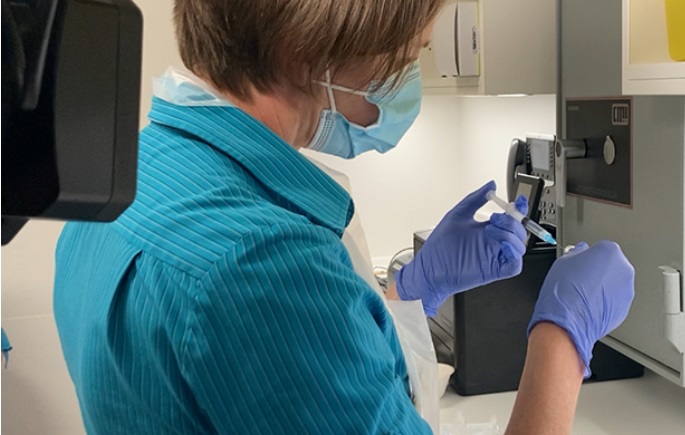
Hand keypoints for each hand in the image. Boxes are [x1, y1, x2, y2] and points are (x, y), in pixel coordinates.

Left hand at [396, 180, 527, 316]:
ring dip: (511, 235)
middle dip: (512, 221)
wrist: (428, 268)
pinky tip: (503, 245)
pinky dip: (514, 254)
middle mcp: (493, 243)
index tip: (518, 201)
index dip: (519, 210)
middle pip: (518, 231)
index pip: (510, 219)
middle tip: (495, 218)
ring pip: (519, 246)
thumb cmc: (438, 247)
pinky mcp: (494, 271)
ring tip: (492, 229)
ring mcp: (494, 257)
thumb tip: (490, 185)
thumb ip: (474, 199)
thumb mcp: (457, 215)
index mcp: (487, 229)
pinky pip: (514, 265)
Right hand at [527, 240, 634, 376]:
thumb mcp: (563, 261)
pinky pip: (614, 299)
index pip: (601, 248)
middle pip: (611, 265)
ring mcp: (626, 290)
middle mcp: (624, 270)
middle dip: (598, 270)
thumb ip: (577, 252)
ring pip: (614, 283)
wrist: (567, 322)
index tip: (580, 263)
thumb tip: (581, 252)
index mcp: (610, 252)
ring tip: (582, 293)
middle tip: (580, 278)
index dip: (588, 256)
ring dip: (602, 286)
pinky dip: (604, 300)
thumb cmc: (564, 291)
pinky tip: (588, 304)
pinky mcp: (624, 308)